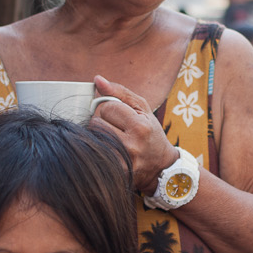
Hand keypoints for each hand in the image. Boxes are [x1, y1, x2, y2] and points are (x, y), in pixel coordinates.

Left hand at [91, 76, 180, 193]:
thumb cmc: (150, 133)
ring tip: (114, 139)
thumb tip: (97, 80)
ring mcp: (121, 162)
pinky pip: (93, 153)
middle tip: (118, 129)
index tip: (121, 117)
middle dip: (104, 122)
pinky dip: (98, 148)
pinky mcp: (113, 172)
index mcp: (140, 127)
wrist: (160, 167)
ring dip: (99, 135)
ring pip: (92, 137)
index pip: (107, 107)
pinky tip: (110, 150)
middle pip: (96, 122)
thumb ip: (119, 92)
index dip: (112, 109)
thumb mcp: (142, 109)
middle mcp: (131, 146)